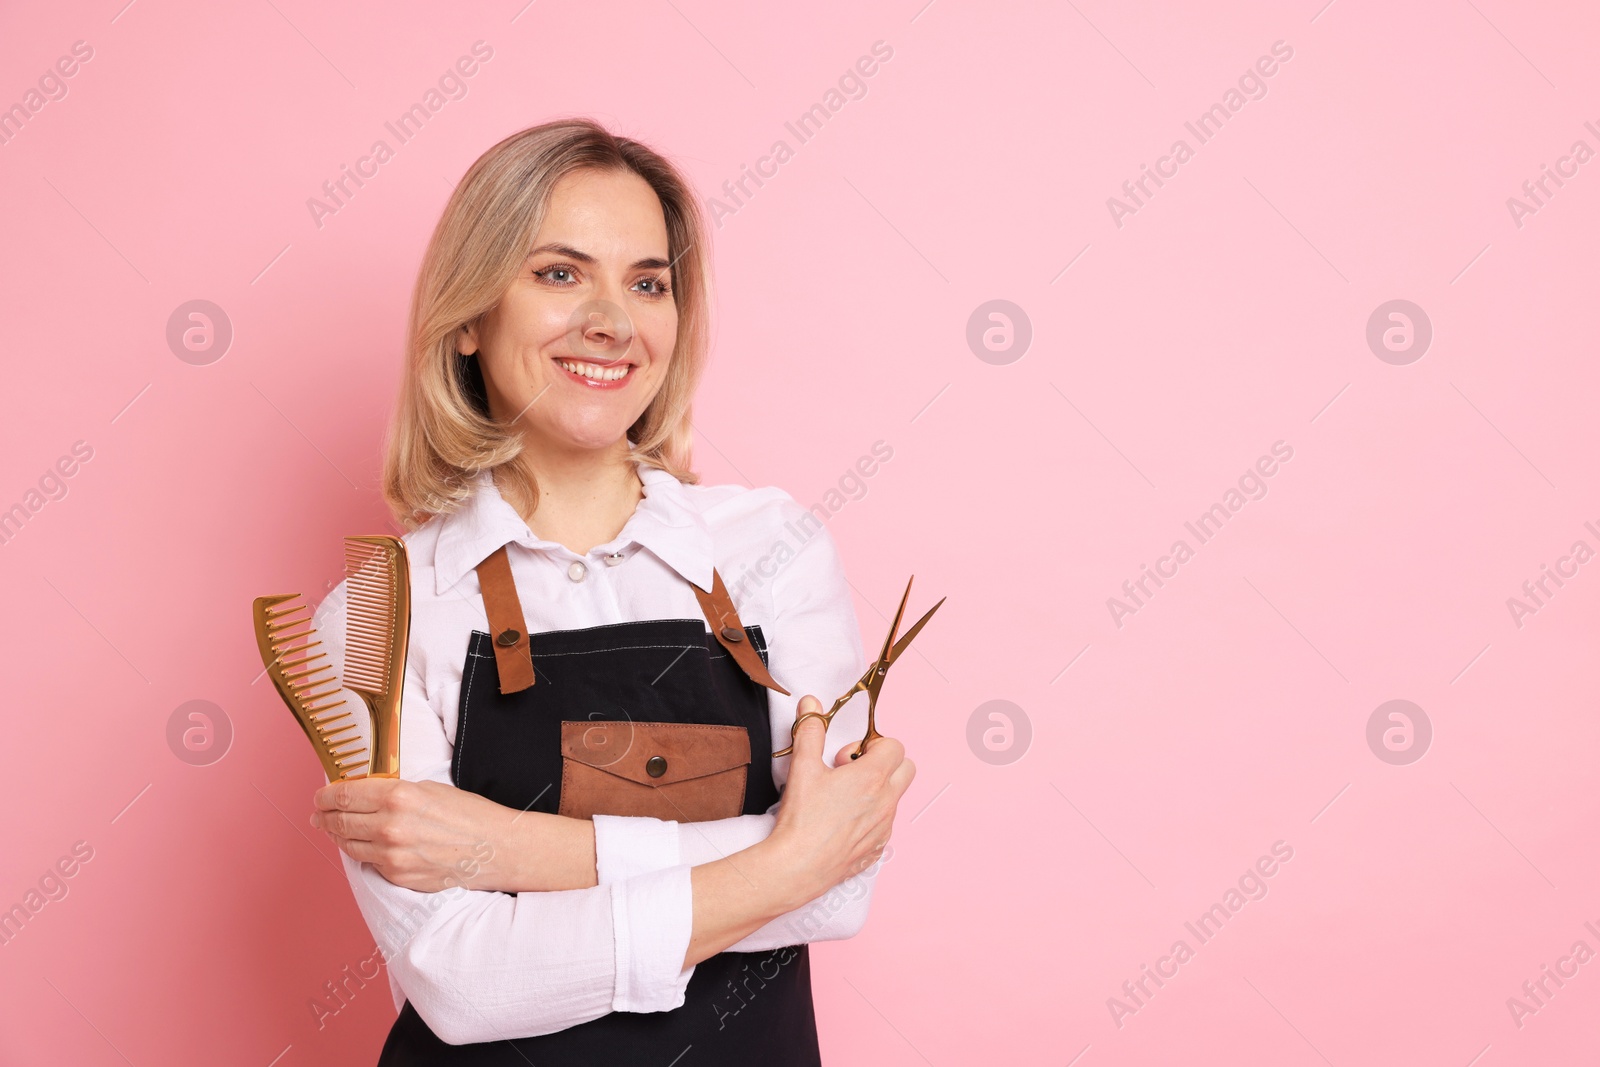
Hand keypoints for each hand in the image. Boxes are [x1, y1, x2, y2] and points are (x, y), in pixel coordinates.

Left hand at [310, 778, 508, 892]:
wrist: (495, 850)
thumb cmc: (470, 816)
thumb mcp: (431, 790)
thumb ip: (395, 793)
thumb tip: (367, 796)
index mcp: (399, 796)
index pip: (345, 795)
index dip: (326, 795)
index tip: (320, 796)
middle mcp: (389, 826)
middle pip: (339, 821)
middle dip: (325, 817)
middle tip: (319, 814)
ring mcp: (391, 855)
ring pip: (348, 845)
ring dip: (338, 836)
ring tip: (334, 830)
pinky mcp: (397, 876)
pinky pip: (369, 862)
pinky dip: (362, 853)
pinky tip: (364, 846)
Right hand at [765, 695, 915, 907]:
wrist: (798, 866)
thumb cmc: (802, 818)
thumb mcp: (802, 767)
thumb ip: (810, 730)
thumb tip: (811, 704)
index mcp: (872, 777)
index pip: (895, 746)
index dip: (872, 745)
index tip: (849, 756)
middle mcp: (886, 802)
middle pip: (907, 769)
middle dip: (884, 764)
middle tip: (853, 772)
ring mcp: (885, 827)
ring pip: (895, 798)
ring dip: (877, 791)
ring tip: (842, 799)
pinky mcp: (877, 849)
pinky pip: (884, 825)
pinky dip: (870, 818)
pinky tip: (841, 823)